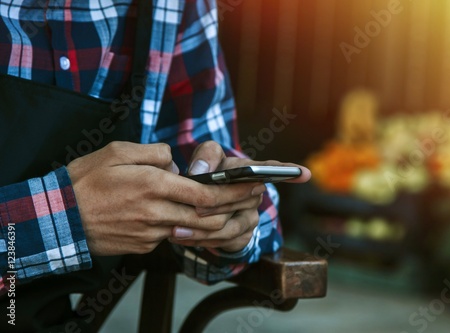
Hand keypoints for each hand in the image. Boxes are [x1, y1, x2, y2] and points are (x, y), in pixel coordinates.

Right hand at [67, 141, 266, 255]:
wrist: (59, 219)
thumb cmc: (85, 181)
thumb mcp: (116, 151)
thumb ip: (153, 153)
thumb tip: (175, 163)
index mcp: (152, 185)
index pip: (205, 192)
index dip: (233, 191)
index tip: (253, 186)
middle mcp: (156, 211)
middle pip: (208, 215)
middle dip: (235, 207)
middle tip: (253, 197)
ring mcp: (151, 232)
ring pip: (194, 228)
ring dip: (215, 219)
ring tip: (227, 206)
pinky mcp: (144, 245)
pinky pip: (172, 234)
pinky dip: (186, 225)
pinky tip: (188, 215)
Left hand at [169, 141, 310, 251]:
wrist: (202, 201)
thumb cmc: (209, 174)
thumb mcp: (207, 158)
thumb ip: (206, 156)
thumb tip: (201, 171)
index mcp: (252, 171)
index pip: (273, 169)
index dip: (289, 171)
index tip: (305, 174)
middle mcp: (256, 194)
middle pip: (241, 201)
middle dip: (214, 205)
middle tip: (190, 208)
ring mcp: (251, 217)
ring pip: (230, 226)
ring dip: (202, 229)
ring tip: (175, 230)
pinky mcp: (243, 237)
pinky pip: (224, 243)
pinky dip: (201, 241)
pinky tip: (182, 238)